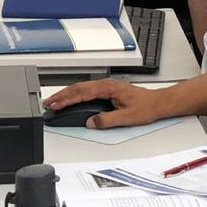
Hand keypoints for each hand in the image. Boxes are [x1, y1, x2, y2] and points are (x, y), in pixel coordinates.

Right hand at [42, 79, 167, 129]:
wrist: (158, 103)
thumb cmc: (146, 107)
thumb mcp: (126, 118)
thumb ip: (106, 120)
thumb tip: (91, 122)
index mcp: (109, 88)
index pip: (82, 93)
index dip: (67, 100)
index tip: (55, 105)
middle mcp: (106, 84)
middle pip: (78, 88)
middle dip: (61, 96)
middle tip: (48, 103)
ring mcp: (107, 86)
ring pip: (81, 88)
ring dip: (67, 94)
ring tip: (54, 101)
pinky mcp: (108, 90)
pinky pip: (87, 91)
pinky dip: (76, 95)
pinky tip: (71, 100)